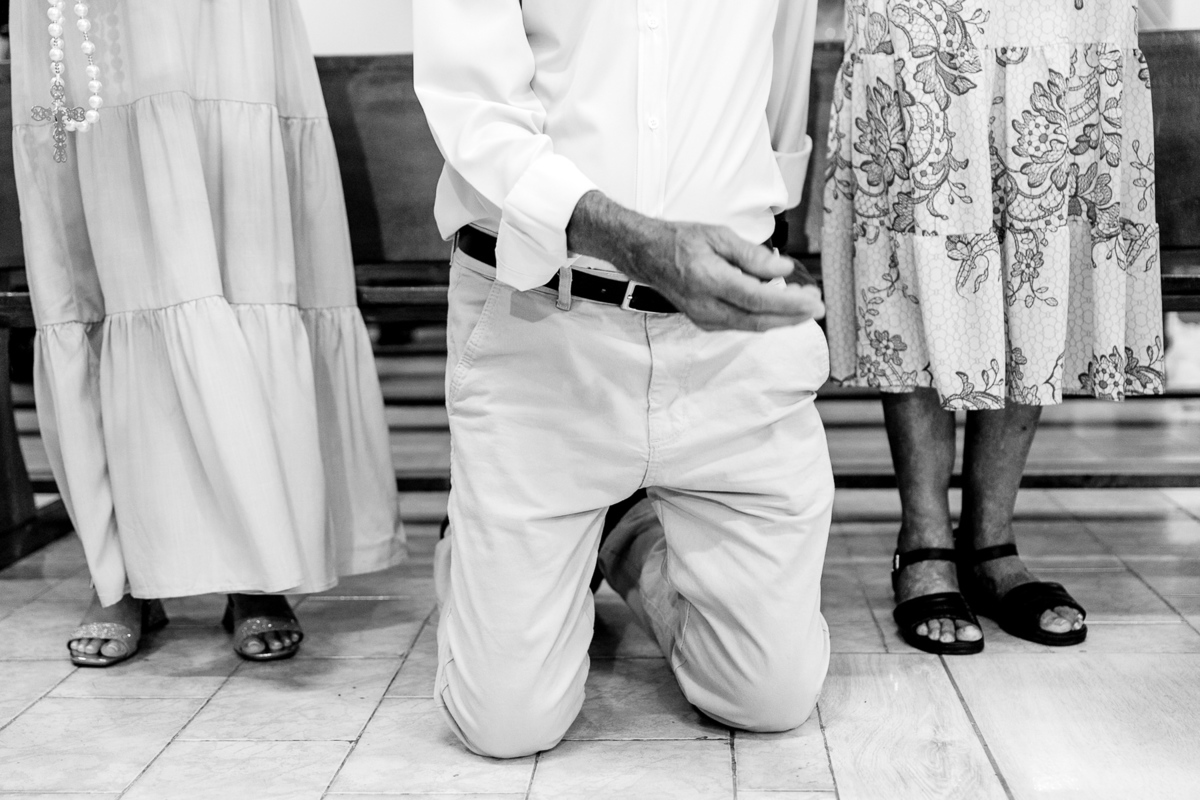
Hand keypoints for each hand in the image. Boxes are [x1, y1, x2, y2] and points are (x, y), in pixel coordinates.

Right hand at [567, 192, 824, 331]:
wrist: (648, 255)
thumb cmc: (681, 241)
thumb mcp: (719, 236)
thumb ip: (752, 255)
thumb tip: (783, 271)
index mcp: (710, 281)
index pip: (757, 299)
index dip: (788, 304)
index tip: (812, 300)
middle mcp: (706, 306)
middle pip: (758, 320)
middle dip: (792, 316)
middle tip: (817, 307)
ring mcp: (704, 318)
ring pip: (751, 326)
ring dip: (781, 318)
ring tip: (804, 305)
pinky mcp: (705, 321)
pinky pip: (741, 324)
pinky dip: (763, 317)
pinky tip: (778, 307)